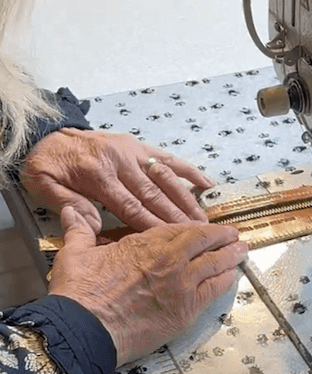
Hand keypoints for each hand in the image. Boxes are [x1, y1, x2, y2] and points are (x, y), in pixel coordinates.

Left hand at [21, 128, 212, 233]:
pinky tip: (205, 182)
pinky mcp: (136, 145)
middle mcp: (119, 161)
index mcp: (98, 175)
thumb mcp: (45, 187)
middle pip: (153, 194)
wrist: (45, 133)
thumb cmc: (46, 165)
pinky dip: (187, 170)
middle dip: (176, 216)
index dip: (151, 224)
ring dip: (186, 198)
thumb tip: (95, 224)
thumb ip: (69, 205)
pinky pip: (166, 158)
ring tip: (203, 217)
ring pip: (165, 178)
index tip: (170, 240)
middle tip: (197, 234)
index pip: (130, 205)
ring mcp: (131, 151)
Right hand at [49, 206, 247, 364]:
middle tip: (233, 233)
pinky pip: (213, 290)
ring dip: (230, 255)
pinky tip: (233, 276)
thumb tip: (72, 210)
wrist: (84, 330)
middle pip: (203, 241)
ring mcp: (181, 284)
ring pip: (214, 264)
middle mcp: (169, 259)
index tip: (204, 226)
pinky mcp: (186, 309)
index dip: (194, 226)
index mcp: (145, 242)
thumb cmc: (79, 293)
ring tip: (242, 249)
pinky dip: (225, 280)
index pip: (178, 228)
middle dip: (220, 236)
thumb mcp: (75, 253)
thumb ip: (80, 229)